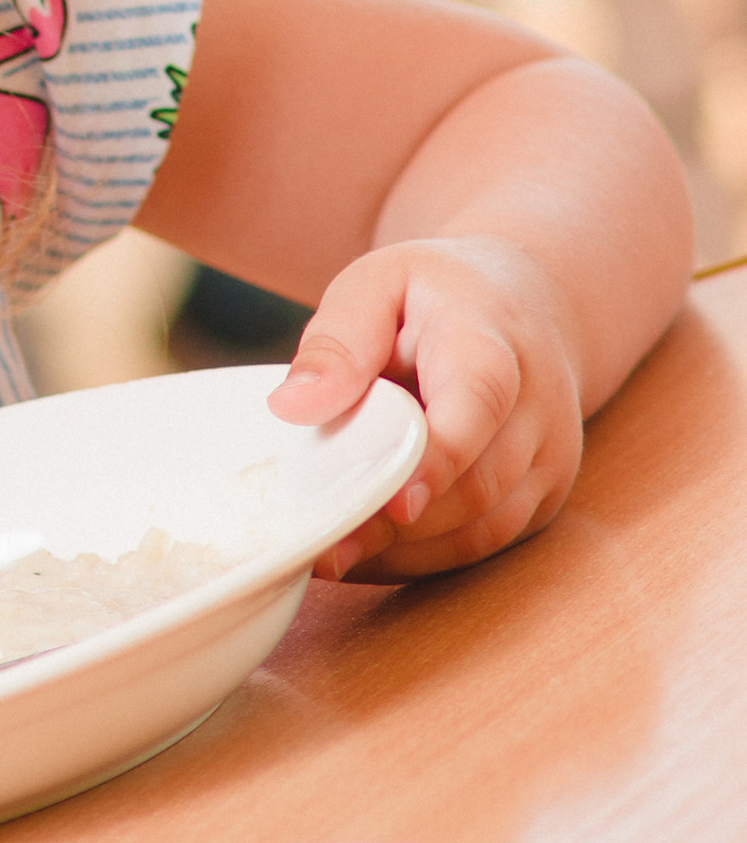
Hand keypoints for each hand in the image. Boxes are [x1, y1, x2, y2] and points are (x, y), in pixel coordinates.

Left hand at [268, 236, 585, 578]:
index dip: (439, 458)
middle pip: (478, 482)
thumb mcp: (377, 284)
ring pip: (483, 527)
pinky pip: (484, 544)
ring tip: (332, 552)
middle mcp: (537, 406)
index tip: (395, 502)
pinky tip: (368, 554)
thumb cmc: (436, 296)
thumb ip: (337, 341)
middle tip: (322, 543)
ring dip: (406, 551)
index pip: (478, 401)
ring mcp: (548, 457)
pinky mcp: (541, 494)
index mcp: (493, 339)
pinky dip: (423, 559)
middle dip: (397, 524)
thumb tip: (293, 406)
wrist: (525, 304)